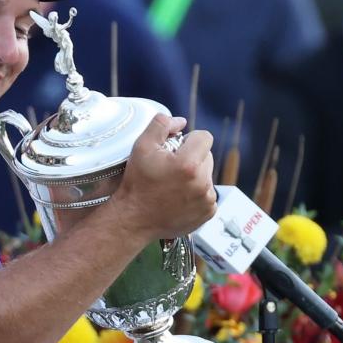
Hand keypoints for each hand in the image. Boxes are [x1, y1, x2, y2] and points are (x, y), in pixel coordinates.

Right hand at [111, 114, 215, 239]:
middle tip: (171, 168)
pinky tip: (179, 198)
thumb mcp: (141, 147)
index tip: (176, 149)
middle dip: (192, 158)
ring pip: (207, 176)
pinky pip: (208, 194)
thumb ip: (161, 125)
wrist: (134, 220)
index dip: (189, 139)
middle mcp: (203, 183)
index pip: (205, 137)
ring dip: (195, 176)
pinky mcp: (208, 212)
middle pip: (207, 156)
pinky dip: (197, 193)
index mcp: (189, 164)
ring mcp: (207, 200)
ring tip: (173, 185)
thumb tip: (181, 122)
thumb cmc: (137, 184)